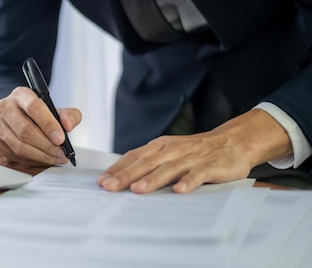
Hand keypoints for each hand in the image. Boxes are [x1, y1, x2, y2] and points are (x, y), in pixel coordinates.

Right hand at [0, 86, 81, 165]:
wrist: (19, 117)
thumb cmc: (38, 113)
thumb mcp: (56, 109)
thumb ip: (69, 115)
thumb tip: (68, 125)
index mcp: (20, 95)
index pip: (34, 108)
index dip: (49, 125)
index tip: (61, 139)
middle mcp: (5, 108)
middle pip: (25, 130)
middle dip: (47, 145)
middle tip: (61, 152)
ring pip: (20, 147)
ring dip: (41, 156)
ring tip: (55, 157)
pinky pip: (16, 157)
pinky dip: (33, 161)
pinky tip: (44, 159)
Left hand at [98, 109, 292, 193]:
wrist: (232, 142)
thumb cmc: (195, 151)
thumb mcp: (169, 153)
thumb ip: (149, 164)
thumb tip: (121, 178)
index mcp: (159, 147)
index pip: (134, 157)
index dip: (117, 169)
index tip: (101, 181)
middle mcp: (172, 150)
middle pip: (146, 163)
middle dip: (126, 175)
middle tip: (110, 187)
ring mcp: (191, 157)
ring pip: (169, 168)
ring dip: (153, 179)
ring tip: (138, 190)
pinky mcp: (210, 165)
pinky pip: (198, 174)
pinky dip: (188, 182)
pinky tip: (179, 191)